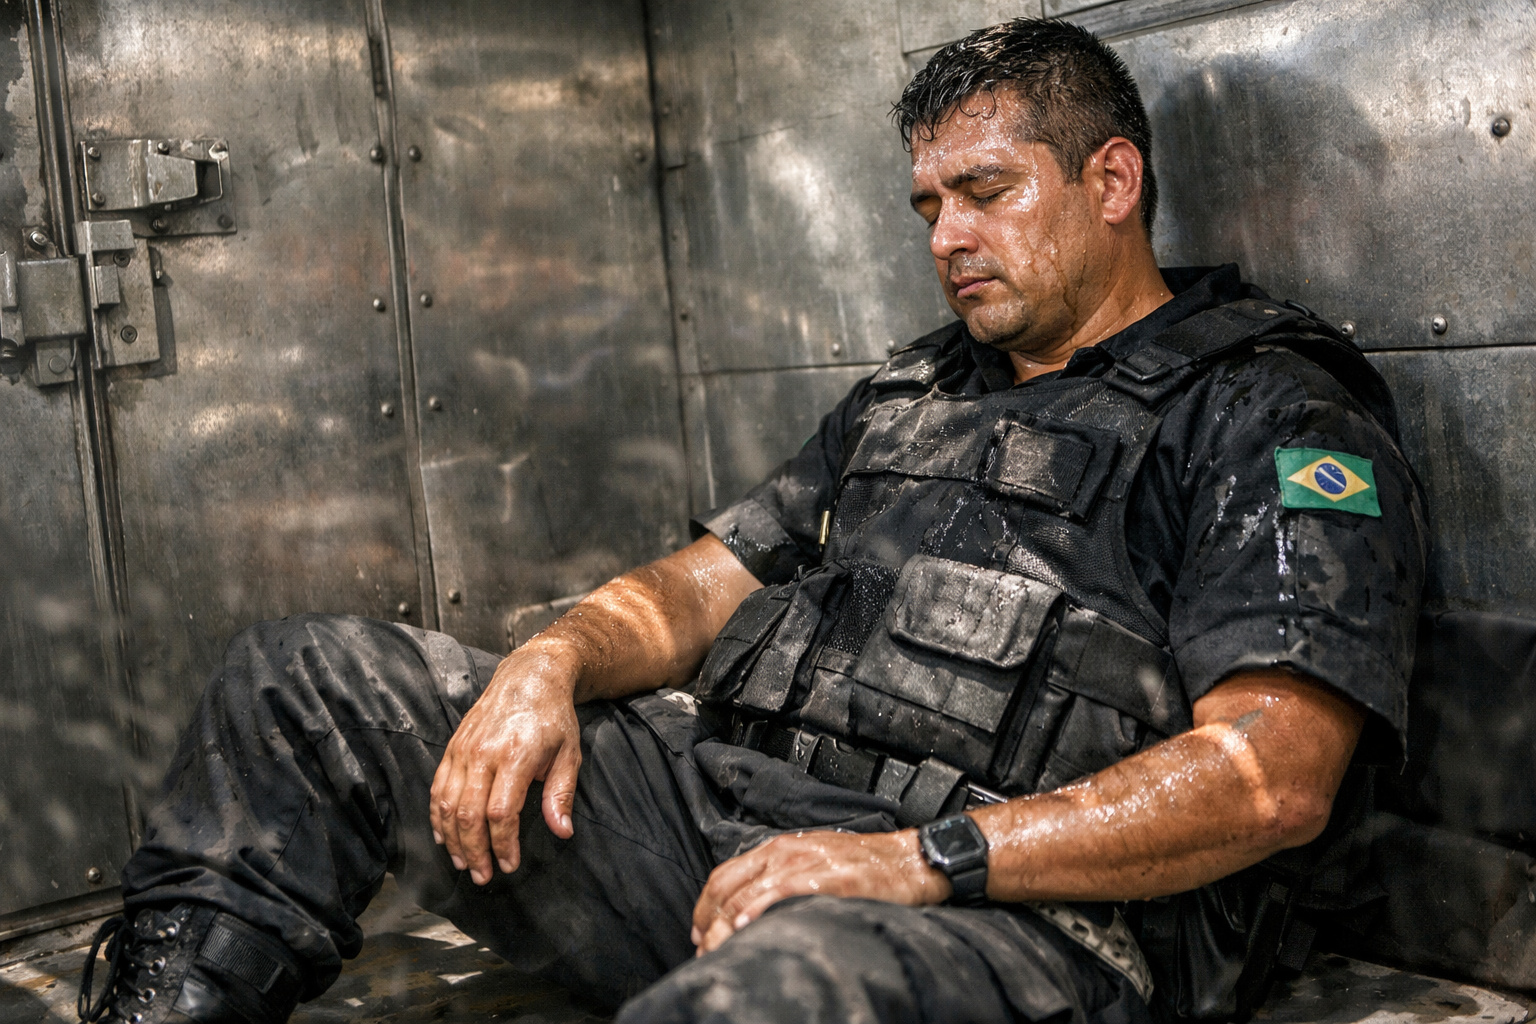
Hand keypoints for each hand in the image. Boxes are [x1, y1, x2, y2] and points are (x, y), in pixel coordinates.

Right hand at [429, 642, 582, 884]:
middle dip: (474, 851)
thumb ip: (561, 795)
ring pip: (447, 805)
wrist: (529, 677)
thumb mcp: (569, 754)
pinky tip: (444, 836)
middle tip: (483, 876)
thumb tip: (562, 832)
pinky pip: (438, 788)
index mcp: (515, 756)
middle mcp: (484, 753)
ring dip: (452, 839)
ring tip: (464, 863)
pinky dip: (437, 816)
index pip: (501, 813)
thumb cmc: (553, 718)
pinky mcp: (452, 747)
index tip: (510, 865)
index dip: (503, 845)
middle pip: (469, 815)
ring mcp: (464, 750)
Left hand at [690, 828, 950, 953]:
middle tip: (705, 953)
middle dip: (709, 926)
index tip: (698, 933)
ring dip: (726, 929)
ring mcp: (806, 864)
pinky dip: (760, 909)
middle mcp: (785, 853)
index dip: (703, 908)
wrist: (908, 859)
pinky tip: (747, 927)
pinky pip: (784, 893)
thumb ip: (778, 879)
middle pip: (729, 890)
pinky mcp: (829, 879)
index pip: (724, 877)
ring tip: (719, 953)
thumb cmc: (864, 864)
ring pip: (748, 896)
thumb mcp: (811, 861)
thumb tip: (746, 911)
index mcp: (778, 848)